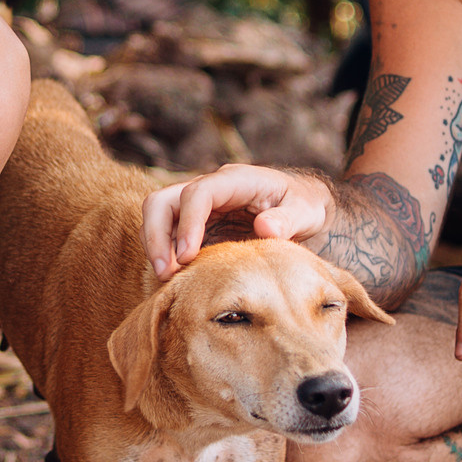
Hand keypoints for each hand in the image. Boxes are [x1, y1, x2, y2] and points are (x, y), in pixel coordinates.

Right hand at [141, 164, 331, 280]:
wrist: (303, 211)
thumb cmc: (305, 206)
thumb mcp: (307, 210)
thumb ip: (289, 218)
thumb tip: (265, 227)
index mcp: (235, 181)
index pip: (197, 194)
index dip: (187, 224)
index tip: (187, 256)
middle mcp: (209, 189)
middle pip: (161, 201)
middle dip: (156, 236)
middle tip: (165, 273)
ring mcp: (198, 208)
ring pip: (157, 217)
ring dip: (155, 248)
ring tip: (167, 280)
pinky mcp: (195, 227)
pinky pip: (167, 236)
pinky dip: (164, 256)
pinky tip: (175, 280)